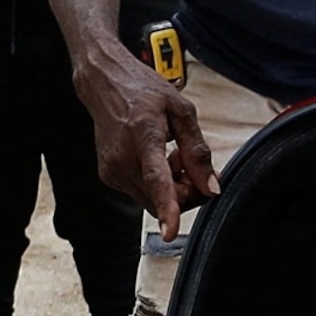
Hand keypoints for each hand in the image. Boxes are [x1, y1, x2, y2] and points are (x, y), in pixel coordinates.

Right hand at [77, 50, 218, 238]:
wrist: (104, 84)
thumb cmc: (142, 91)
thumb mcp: (182, 111)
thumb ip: (198, 151)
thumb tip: (211, 186)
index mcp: (144, 135)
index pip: (157, 179)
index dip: (167, 207)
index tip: (170, 231)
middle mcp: (123, 157)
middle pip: (160, 199)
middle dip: (184, 192)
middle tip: (192, 166)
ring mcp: (112, 170)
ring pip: (151, 201)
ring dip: (170, 188)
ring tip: (171, 155)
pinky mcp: (108, 176)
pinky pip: (140, 193)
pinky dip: (154, 185)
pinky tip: (155, 160)